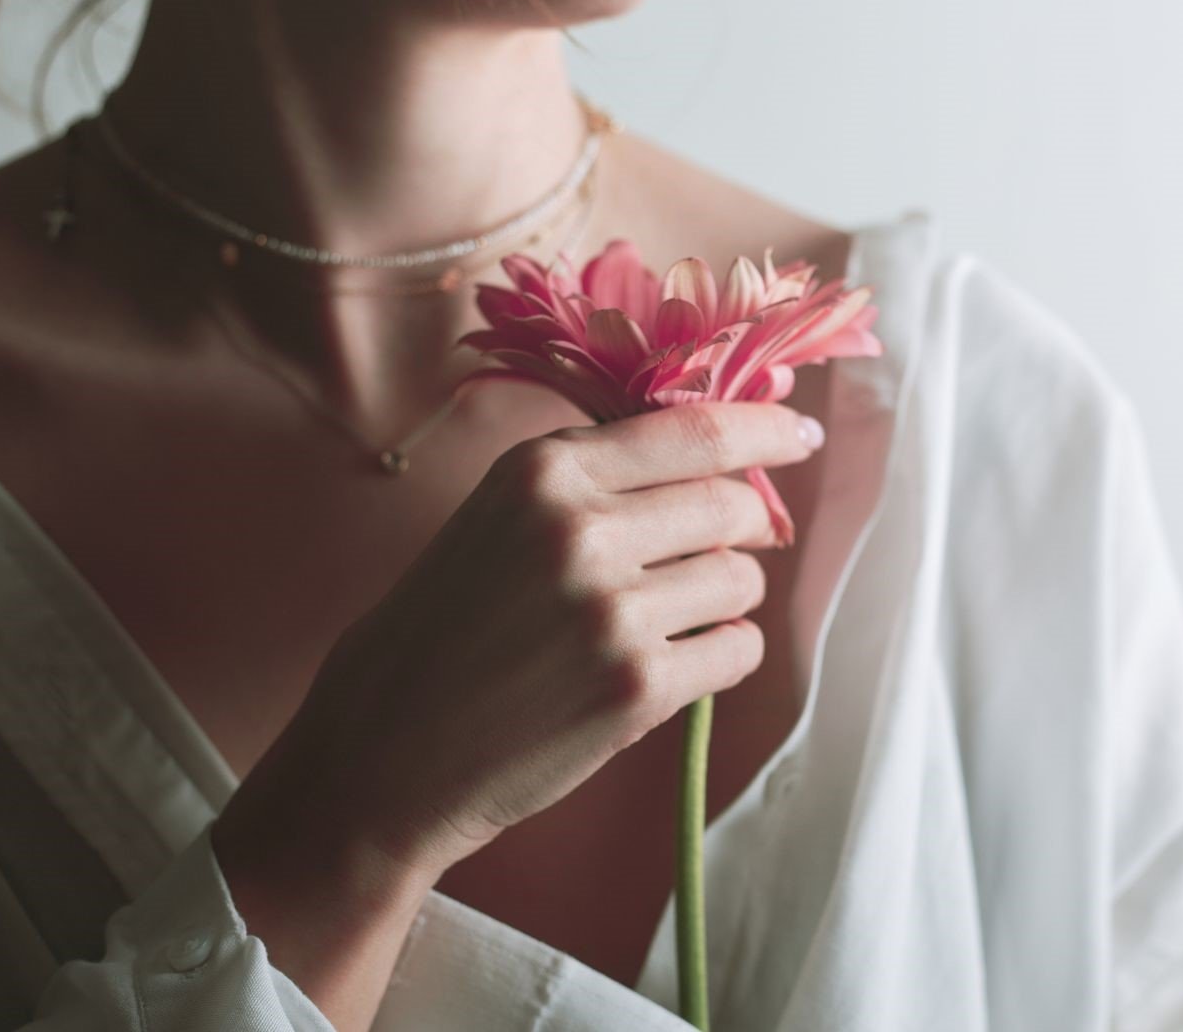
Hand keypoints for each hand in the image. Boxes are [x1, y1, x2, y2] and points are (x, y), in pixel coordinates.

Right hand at [218, 400, 823, 880]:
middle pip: (733, 505)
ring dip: (722, 601)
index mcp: (545, 472)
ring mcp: (613, 611)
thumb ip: (596, 481)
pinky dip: (718, 659)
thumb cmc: (440, 633)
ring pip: (742, 581)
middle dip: (742, 529)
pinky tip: (665, 669)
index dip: (765, 429)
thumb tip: (719, 463)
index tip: (800, 435)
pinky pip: (737, 651)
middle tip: (712, 555)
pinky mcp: (637, 690)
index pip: (696, 429)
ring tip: (660, 625)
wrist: (383, 753)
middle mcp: (582, 529)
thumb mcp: (497, 518)